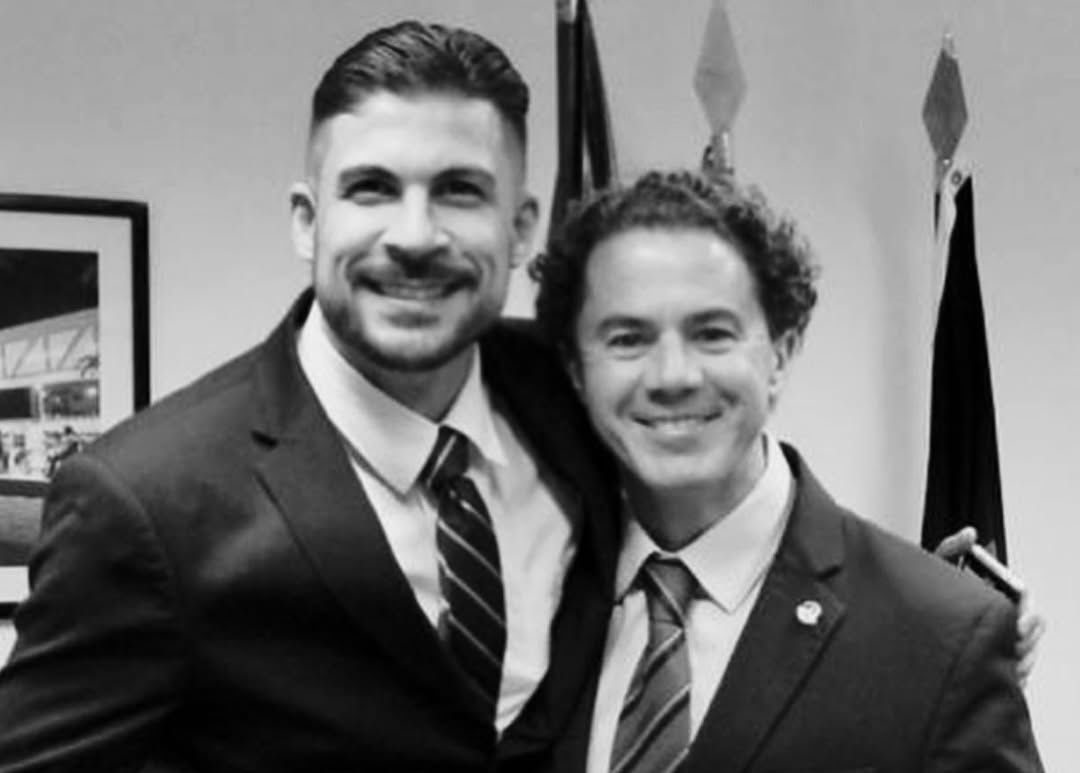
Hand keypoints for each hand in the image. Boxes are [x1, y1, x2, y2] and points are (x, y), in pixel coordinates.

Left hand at [933, 526, 1044, 686]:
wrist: (899, 620)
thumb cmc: (922, 593)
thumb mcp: (933, 568)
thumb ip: (951, 548)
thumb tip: (970, 533)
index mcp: (993, 591)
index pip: (1024, 599)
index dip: (1027, 613)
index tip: (1017, 627)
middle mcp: (999, 615)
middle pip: (1032, 628)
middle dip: (1030, 641)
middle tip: (1015, 651)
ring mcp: (995, 637)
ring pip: (1026, 652)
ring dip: (1025, 661)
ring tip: (1013, 669)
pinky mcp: (988, 659)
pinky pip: (1011, 672)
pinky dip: (1013, 678)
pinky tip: (1004, 681)